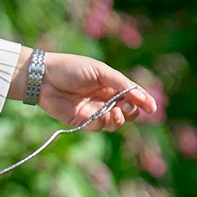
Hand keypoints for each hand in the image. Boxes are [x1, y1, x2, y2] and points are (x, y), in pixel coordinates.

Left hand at [33, 51, 152, 128]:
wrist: (45, 77)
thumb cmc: (72, 68)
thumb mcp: (100, 71)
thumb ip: (121, 83)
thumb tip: (141, 96)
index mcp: (111, 84)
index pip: (132, 95)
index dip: (143, 102)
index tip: (152, 108)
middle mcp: (105, 98)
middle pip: (127, 111)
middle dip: (133, 112)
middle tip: (129, 107)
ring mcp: (94, 111)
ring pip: (116, 122)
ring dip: (120, 119)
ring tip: (116, 111)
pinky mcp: (82, 121)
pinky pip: (99, 127)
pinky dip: (105, 123)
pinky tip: (104, 115)